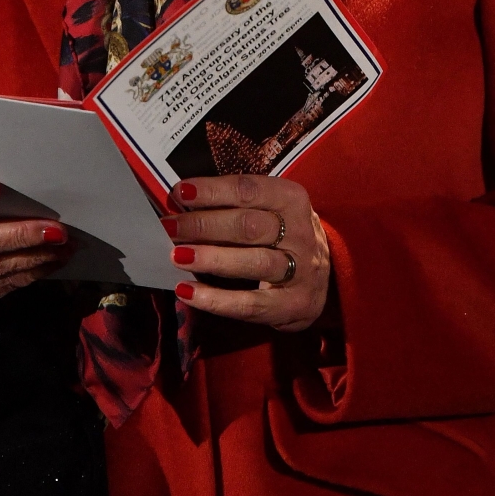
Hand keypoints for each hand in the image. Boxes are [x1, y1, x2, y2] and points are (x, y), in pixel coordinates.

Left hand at [162, 174, 329, 331]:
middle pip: (247, 226)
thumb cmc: (284, 234)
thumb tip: (183, 201)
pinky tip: (187, 291)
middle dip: (204, 224)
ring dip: (210, 258)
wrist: (325, 278)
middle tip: (169, 226)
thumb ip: (236, 205)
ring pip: (251, 262)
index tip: (180, 192)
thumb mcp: (271, 210)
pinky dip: (215, 299)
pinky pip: (250, 304)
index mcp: (292, 199)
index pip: (249, 189)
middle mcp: (301, 233)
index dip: (213, 190)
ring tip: (176, 255)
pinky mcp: (293, 305)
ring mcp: (300, 271)